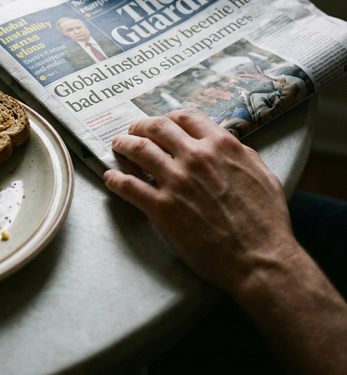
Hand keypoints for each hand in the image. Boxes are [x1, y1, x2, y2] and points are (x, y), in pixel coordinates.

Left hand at [104, 109, 298, 295]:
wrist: (261, 261)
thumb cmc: (267, 222)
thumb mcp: (263, 175)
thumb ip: (241, 155)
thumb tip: (227, 145)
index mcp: (221, 146)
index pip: (185, 117)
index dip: (169, 118)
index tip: (161, 123)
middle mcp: (195, 157)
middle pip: (156, 128)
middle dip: (140, 126)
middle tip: (132, 131)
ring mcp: (176, 181)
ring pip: (138, 150)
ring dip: (123, 145)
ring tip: (117, 146)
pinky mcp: (161, 208)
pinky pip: (128, 186)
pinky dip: (115, 179)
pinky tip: (110, 178)